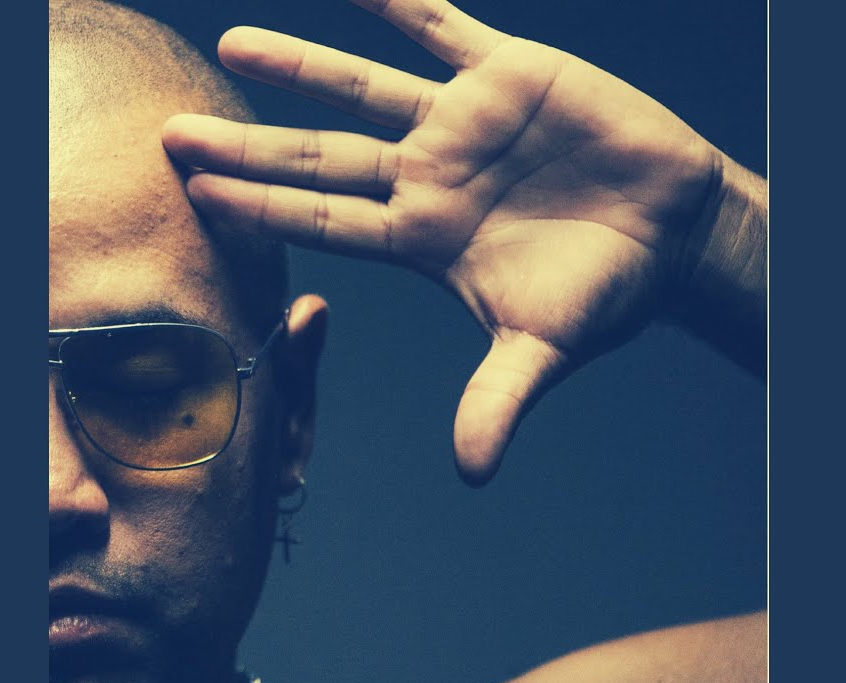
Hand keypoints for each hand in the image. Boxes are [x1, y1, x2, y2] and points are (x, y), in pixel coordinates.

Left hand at [164, 0, 731, 485]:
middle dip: (246, 148)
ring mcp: (462, 124)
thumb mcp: (547, 347)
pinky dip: (398, 0)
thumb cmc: (607, 291)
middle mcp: (428, 177)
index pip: (323, 223)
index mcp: (425, 239)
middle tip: (171, 136)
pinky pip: (442, 25)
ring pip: (363, 87)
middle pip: (318, 158)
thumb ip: (499, 398)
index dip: (259, 210)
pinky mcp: (509, 75)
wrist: (674, 231)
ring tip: (232, 43)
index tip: (195, 198)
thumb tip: (471, 473)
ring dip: (299, 65)